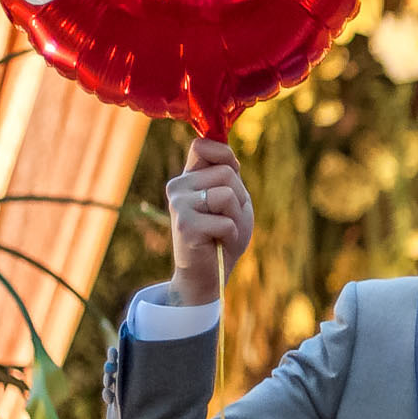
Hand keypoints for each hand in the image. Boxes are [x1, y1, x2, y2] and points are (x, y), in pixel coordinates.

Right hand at [167, 138, 254, 305]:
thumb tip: (227, 151)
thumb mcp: (232, 198)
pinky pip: (227, 222)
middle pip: (227, 172)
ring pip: (228, 194)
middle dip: (240, 198)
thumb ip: (229, 174)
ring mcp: (178, 205)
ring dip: (237, 217)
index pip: (204, 145)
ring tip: (223, 230)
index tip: (232, 176)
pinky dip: (231, 235)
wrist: (209, 273)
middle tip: (227, 218)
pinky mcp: (184, 226)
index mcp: (188, 177)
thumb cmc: (224, 234)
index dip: (226, 156)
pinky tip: (217, 243)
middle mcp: (177, 186)